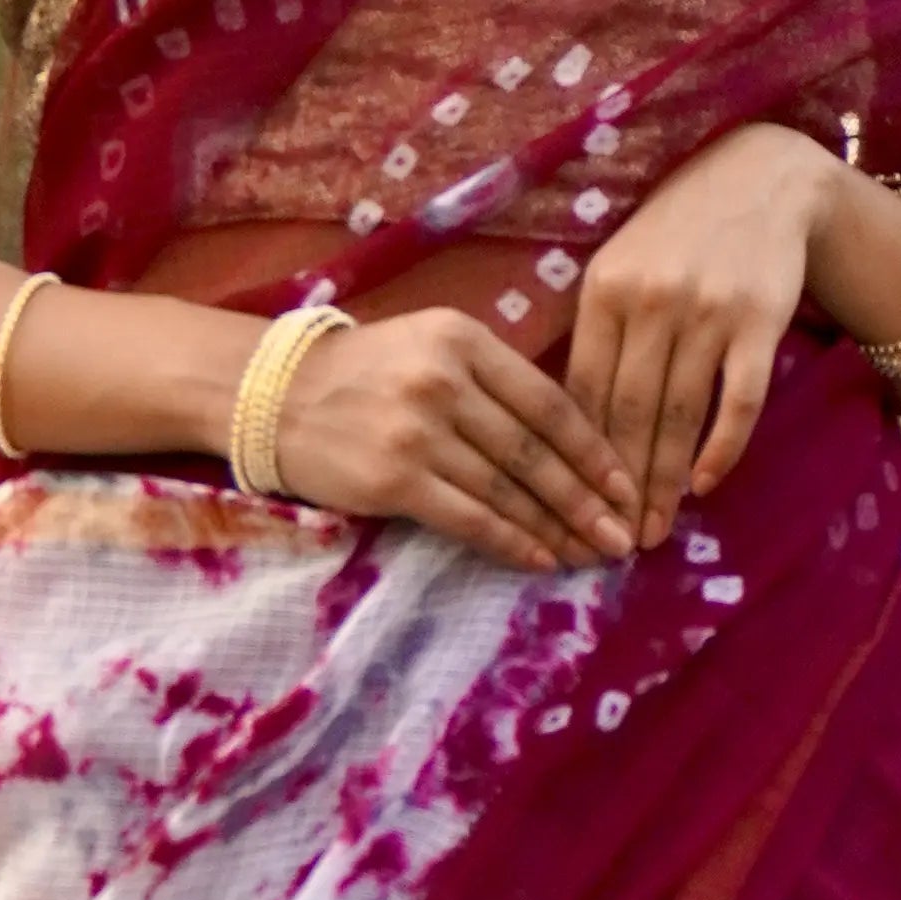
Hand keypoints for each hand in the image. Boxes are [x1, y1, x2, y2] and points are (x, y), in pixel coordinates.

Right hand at [268, 304, 641, 570]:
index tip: (626, 486)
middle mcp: (445, 381)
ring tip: (591, 555)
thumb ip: (493, 381)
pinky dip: (511, 542)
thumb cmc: (365, 375)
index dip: (594, 451)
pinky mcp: (394, 479)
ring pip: (508, 490)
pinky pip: (469, 519)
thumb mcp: (431, 347)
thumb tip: (568, 442)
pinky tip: (541, 559)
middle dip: (587, 501)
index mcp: (464, 340)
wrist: (274, 395)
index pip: (549, 402)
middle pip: (536, 452)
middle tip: (623, 536)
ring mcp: (418, 431)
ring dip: (556, 529)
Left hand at [561, 121, 830, 545]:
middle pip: (628, 414)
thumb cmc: (678, 230)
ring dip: (665, 481)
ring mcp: (708, 313)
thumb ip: (596, 332)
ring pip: (678, 415)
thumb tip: (566, 420)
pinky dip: (721, 448)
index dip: (576, 458)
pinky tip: (706, 485)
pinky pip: (738, 401)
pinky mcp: (760, 322)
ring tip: (655, 530)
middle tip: (613, 542)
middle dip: (619, 486)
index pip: (582, 392)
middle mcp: (651, 302)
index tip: (571, 507)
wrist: (763, 179)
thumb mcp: (620, 264)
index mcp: (603, 291)